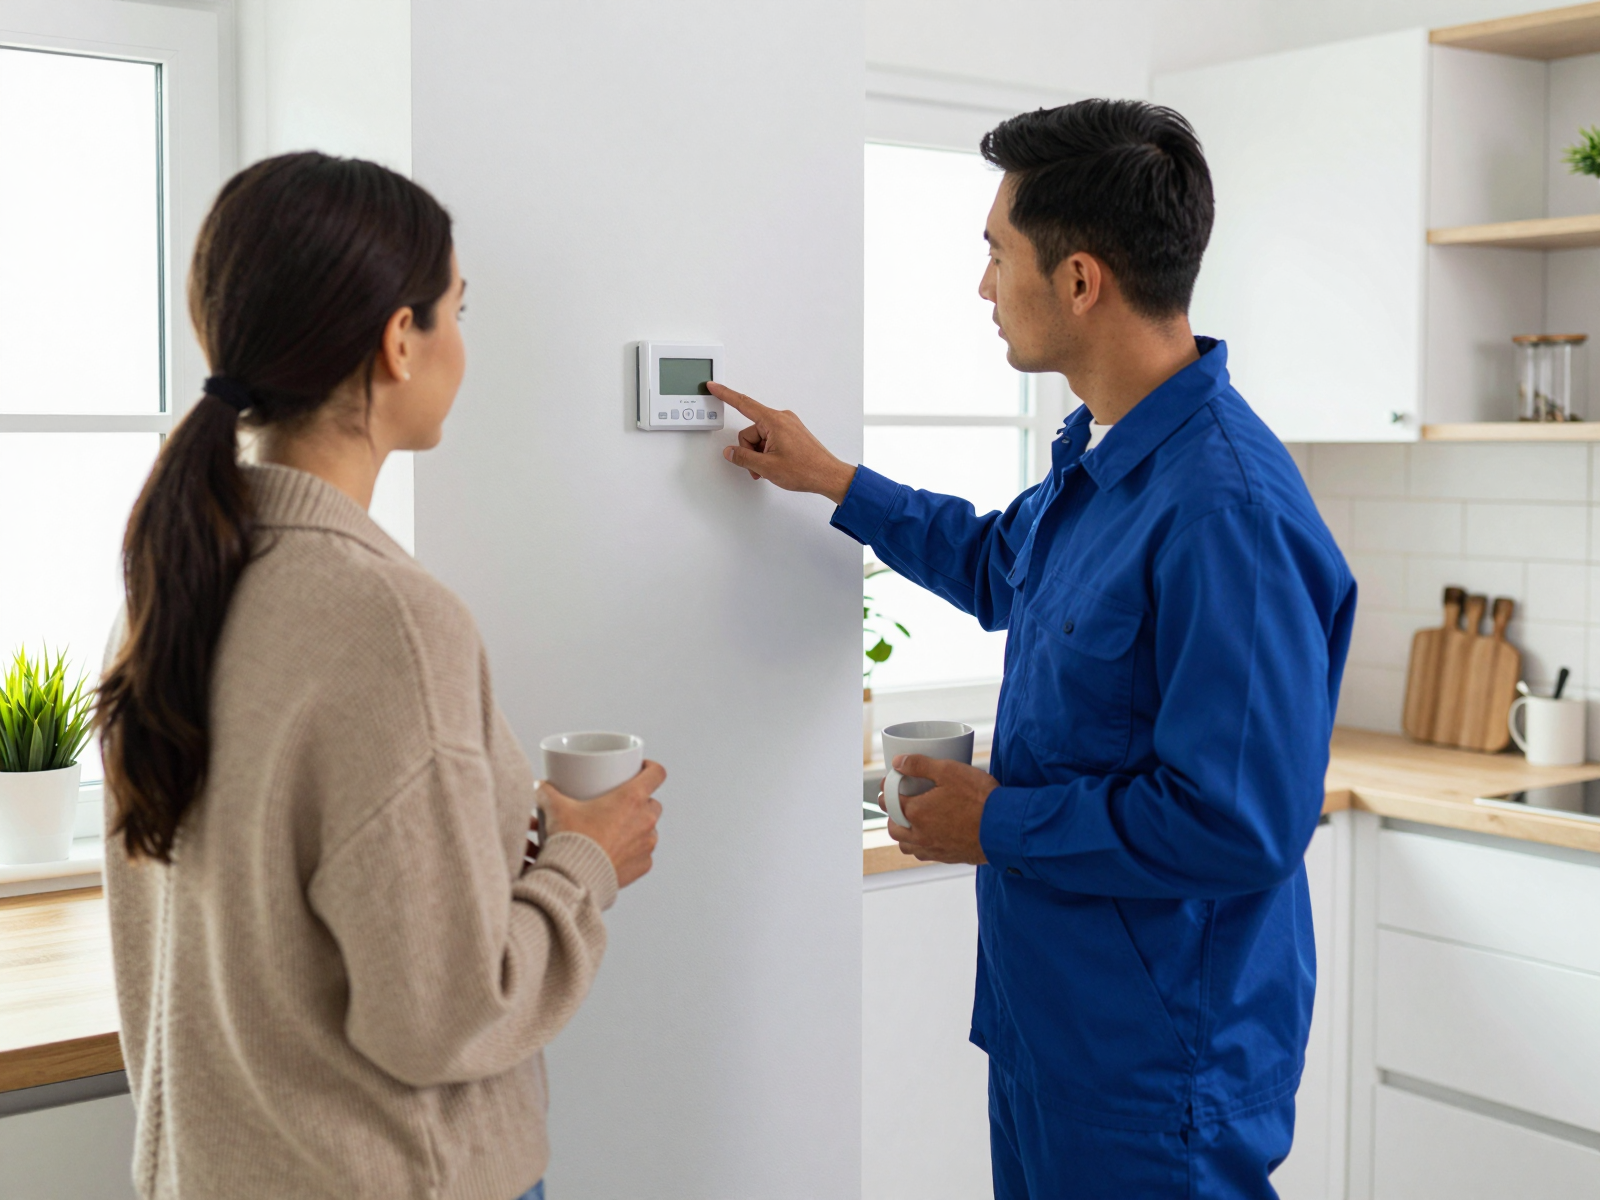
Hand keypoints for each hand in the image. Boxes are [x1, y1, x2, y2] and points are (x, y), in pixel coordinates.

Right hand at [539, 761, 664, 887]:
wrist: (575, 878)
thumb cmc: (571, 840)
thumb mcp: (556, 809)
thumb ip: (546, 792)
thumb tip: (538, 786)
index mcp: (632, 798)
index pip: (656, 773)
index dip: (650, 768)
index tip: (640, 768)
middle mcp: (646, 819)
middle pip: (653, 802)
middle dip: (641, 801)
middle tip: (620, 803)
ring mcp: (647, 844)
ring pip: (650, 829)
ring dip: (638, 827)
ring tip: (617, 829)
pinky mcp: (644, 865)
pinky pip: (644, 853)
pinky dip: (634, 851)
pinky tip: (618, 851)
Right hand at [708, 382, 856, 503]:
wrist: (828, 476)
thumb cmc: (806, 469)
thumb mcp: (766, 467)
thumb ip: (743, 457)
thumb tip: (731, 452)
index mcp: (774, 421)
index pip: (743, 404)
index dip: (725, 394)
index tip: (714, 386)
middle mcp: (782, 419)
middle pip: (750, 431)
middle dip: (749, 450)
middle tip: (758, 467)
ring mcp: (788, 426)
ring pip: (760, 438)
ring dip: (759, 455)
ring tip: (770, 469)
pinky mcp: (792, 434)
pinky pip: (771, 440)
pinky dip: (768, 453)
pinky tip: (774, 465)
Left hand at [880, 756, 996, 864]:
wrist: (1003, 828)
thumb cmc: (979, 798)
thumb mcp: (949, 771)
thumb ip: (920, 765)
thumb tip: (898, 762)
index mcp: (916, 812)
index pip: (889, 803)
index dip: (887, 791)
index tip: (890, 785)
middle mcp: (920, 835)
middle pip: (893, 829)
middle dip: (892, 815)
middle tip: (900, 804)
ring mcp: (934, 849)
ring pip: (906, 846)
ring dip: (904, 834)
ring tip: (913, 821)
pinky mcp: (948, 857)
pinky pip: (924, 855)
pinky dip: (921, 846)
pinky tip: (931, 835)